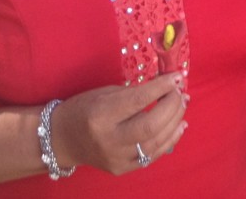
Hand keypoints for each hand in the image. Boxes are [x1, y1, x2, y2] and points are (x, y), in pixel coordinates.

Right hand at [53, 74, 188, 175]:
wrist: (62, 139)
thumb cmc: (83, 109)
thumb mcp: (104, 94)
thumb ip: (133, 93)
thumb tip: (166, 85)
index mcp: (101, 115)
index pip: (138, 100)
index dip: (161, 88)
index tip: (176, 76)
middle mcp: (109, 140)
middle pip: (151, 125)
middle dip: (172, 106)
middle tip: (181, 91)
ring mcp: (116, 158)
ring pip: (156, 142)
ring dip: (175, 121)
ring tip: (183, 103)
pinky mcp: (122, 169)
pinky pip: (152, 156)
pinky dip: (170, 139)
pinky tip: (179, 124)